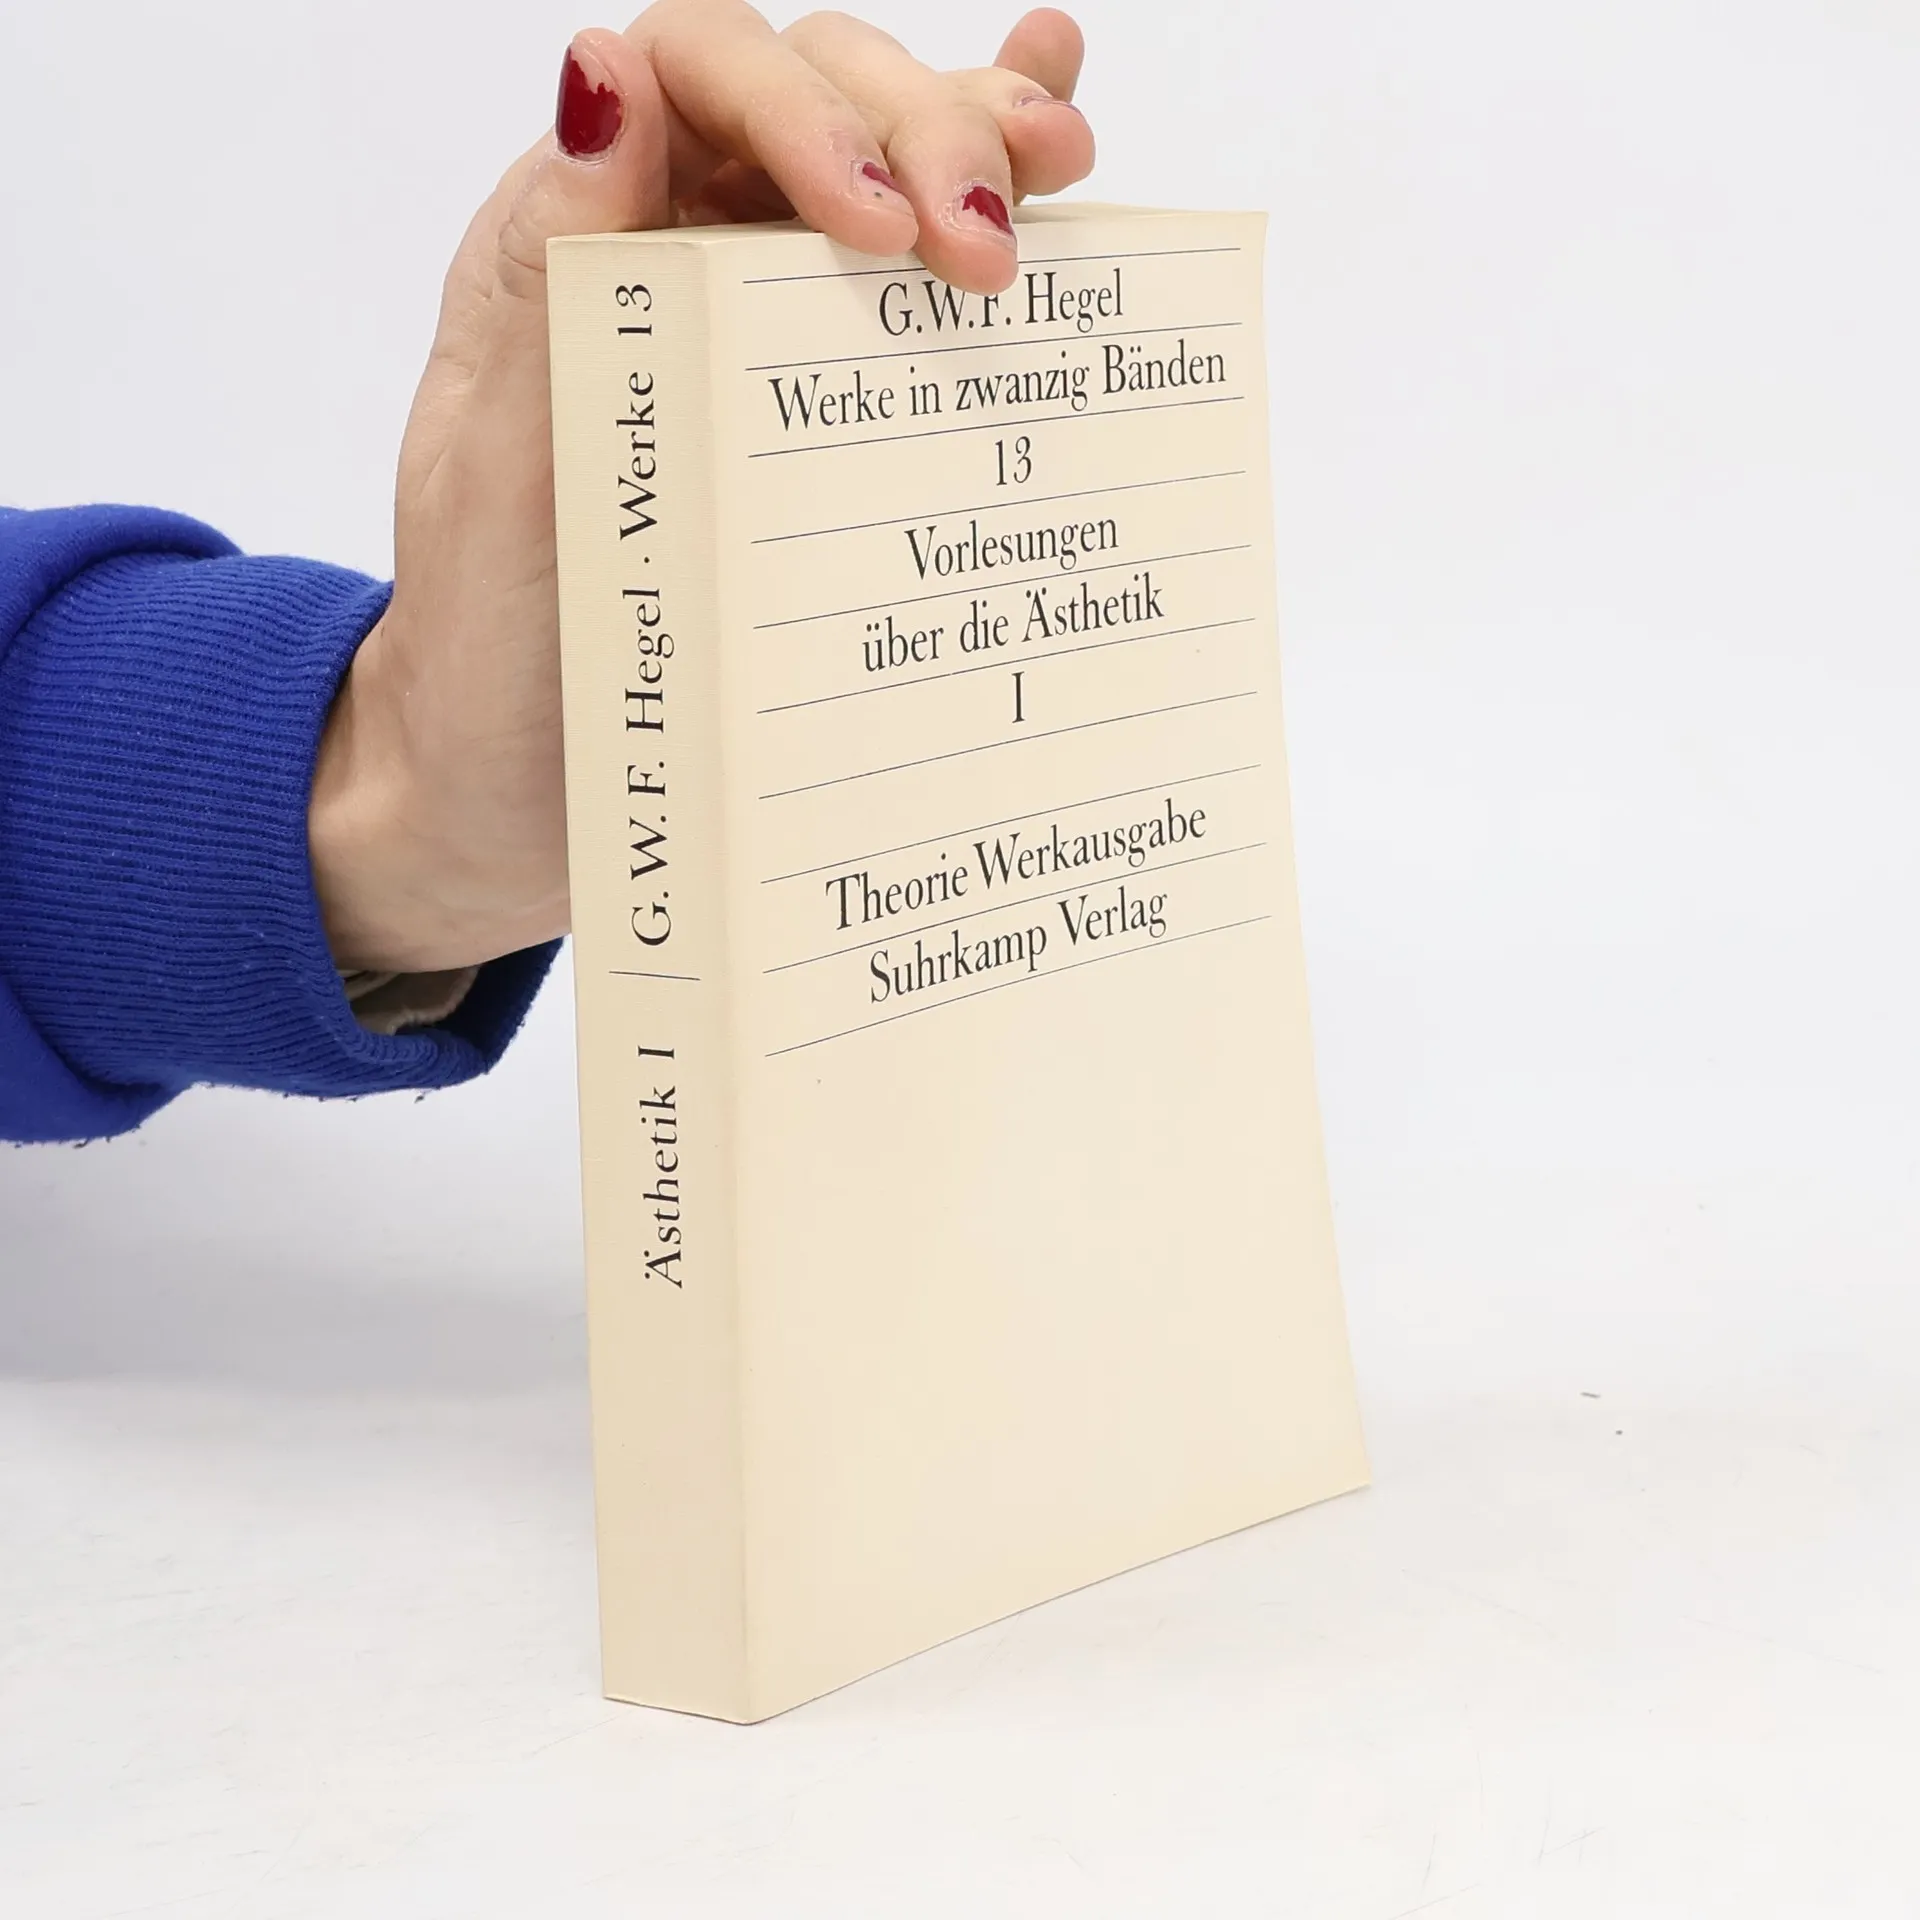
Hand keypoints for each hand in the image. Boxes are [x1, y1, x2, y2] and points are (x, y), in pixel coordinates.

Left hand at [310, 1, 1094, 972]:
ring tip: (1064, 171)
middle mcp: (671, 253)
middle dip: (921, 134)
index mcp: (577, 244)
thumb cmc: (493, 651)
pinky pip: (910, 274)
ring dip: (981, 142)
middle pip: (812, 99)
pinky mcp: (823, 402)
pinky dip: (988, 190)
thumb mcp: (496, 476)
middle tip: (990, 253)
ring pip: (881, 164)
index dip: (802, 111)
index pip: (695, 76)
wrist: (515, 793)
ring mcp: (754, 319)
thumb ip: (546, 284)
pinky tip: (1062, 148)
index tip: (882, 229)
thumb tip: (604, 75)